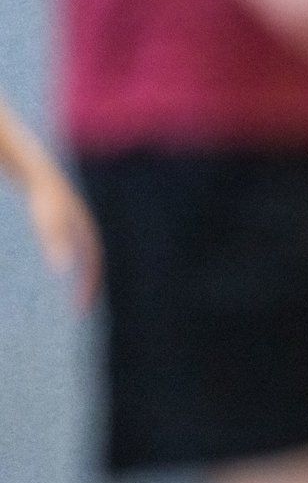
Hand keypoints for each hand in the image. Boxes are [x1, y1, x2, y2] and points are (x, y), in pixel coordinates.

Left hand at [25, 173, 101, 312]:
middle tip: (80, 310)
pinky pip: (77, 249)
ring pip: (87, 259)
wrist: (38, 172)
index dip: (88, 289)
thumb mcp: (47, 222)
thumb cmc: (43, 198)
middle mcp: (89, 233)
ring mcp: (80, 228)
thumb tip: (61, 271)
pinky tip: (63, 268)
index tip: (79, 310)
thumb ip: (55, 244)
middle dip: (89, 288)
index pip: (93, 268)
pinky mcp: (69, 223)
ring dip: (83, 278)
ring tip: (76, 294)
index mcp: (88, 235)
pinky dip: (73, 264)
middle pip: (94, 265)